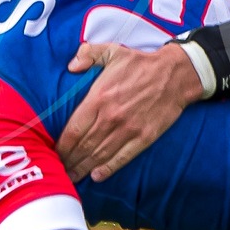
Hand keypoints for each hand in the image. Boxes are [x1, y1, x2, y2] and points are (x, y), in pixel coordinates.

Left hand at [57, 42, 204, 181]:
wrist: (176, 74)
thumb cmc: (141, 63)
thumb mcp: (113, 51)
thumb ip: (88, 55)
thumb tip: (71, 66)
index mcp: (99, 98)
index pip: (73, 129)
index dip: (61, 145)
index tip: (53, 152)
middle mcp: (111, 117)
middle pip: (83, 146)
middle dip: (69, 160)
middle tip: (59, 169)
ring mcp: (128, 129)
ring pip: (99, 155)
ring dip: (83, 168)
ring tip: (72, 178)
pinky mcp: (144, 137)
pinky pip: (122, 157)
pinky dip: (108, 169)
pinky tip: (96, 176)